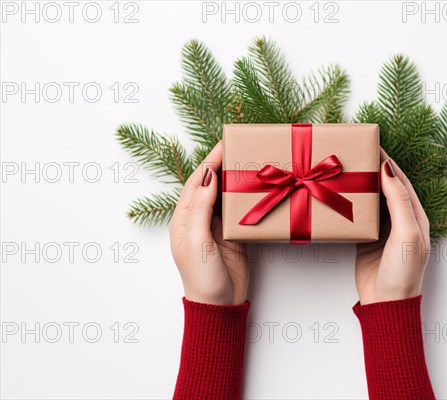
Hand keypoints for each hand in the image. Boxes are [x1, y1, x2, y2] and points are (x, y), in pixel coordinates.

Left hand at [168, 141, 248, 304]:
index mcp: (185, 218)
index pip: (198, 182)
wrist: (219, 305)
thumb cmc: (201, 277)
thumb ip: (201, 208)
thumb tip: (209, 177)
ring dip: (237, 180)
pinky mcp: (235, 235)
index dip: (210, 161)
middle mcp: (200, 219)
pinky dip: (248, 198)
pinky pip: (241, 211)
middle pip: (213, 185)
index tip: (225, 144)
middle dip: (225, 166)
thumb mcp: (196, 241)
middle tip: (242, 148)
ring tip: (252, 162)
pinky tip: (257, 188)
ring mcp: (218, 227)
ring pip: (227, 196)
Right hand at [355, 149, 430, 304]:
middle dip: (372, 170)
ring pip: (371, 200)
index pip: (401, 181)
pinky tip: (341, 193)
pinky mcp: (366, 238)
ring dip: (361, 185)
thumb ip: (400, 202)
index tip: (373, 146)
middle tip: (355, 153)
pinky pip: (359, 215)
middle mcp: (400, 220)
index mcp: (415, 216)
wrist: (386, 302)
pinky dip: (351, 203)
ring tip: (346, 168)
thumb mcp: (407, 233)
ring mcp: (383, 229)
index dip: (388, 162)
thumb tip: (389, 171)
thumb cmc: (403, 270)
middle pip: (385, 188)